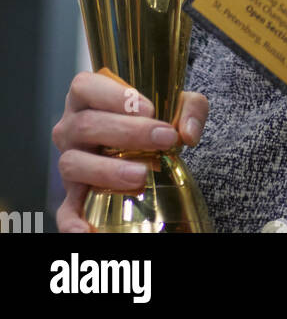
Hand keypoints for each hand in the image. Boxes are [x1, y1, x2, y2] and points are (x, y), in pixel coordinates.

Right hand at [52, 72, 208, 232]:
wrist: (144, 143)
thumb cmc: (152, 116)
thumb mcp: (175, 102)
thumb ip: (190, 108)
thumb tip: (188, 134)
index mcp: (87, 96)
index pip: (85, 86)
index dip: (114, 96)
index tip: (149, 108)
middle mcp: (71, 127)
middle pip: (86, 125)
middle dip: (127, 132)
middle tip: (163, 139)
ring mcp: (70, 161)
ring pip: (74, 163)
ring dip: (107, 170)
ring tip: (141, 175)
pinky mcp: (73, 195)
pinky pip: (65, 210)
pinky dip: (72, 222)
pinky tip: (87, 232)